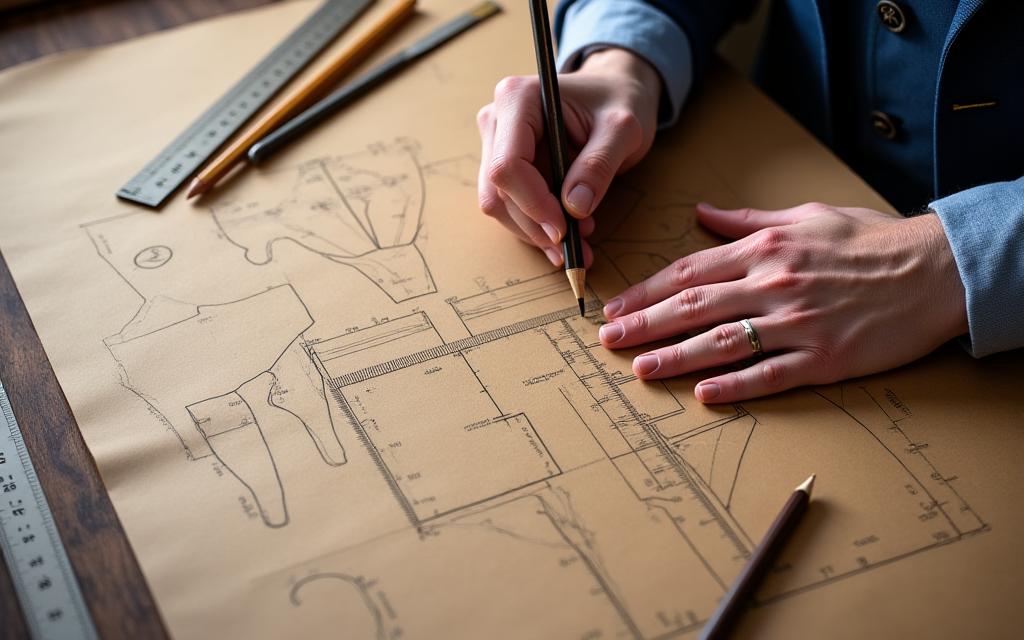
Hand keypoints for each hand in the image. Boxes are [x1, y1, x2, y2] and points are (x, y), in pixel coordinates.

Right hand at [476, 48, 660, 265]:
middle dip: (536, 225)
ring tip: (579, 243)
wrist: (614, 93)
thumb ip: (599, 165)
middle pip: (499, 191)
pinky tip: (566, 236)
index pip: (507, 166)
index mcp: (518, 99)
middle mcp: (497, 119)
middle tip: (578, 247)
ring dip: (535, 232)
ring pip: (499, 204)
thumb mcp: (623, 129)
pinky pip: (509, 205)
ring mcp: (495, 142)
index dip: (533, 204)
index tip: (564, 230)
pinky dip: (535, 227)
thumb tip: (574, 207)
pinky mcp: (503, 163)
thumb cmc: (619, 101)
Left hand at [598, 203, 968, 402]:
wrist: (935, 269)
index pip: (690, 270)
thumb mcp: (806, 215)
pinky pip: (771, 374)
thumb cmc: (871, 241)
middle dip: (644, 324)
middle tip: (608, 341)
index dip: (647, 290)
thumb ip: (747, 219)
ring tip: (640, 369)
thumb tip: (702, 213)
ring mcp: (799, 324)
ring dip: (676, 357)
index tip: (617, 307)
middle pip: (694, 306)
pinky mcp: (825, 358)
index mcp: (766, 249)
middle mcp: (774, 284)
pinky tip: (704, 395)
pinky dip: (735, 386)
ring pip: (723, 343)